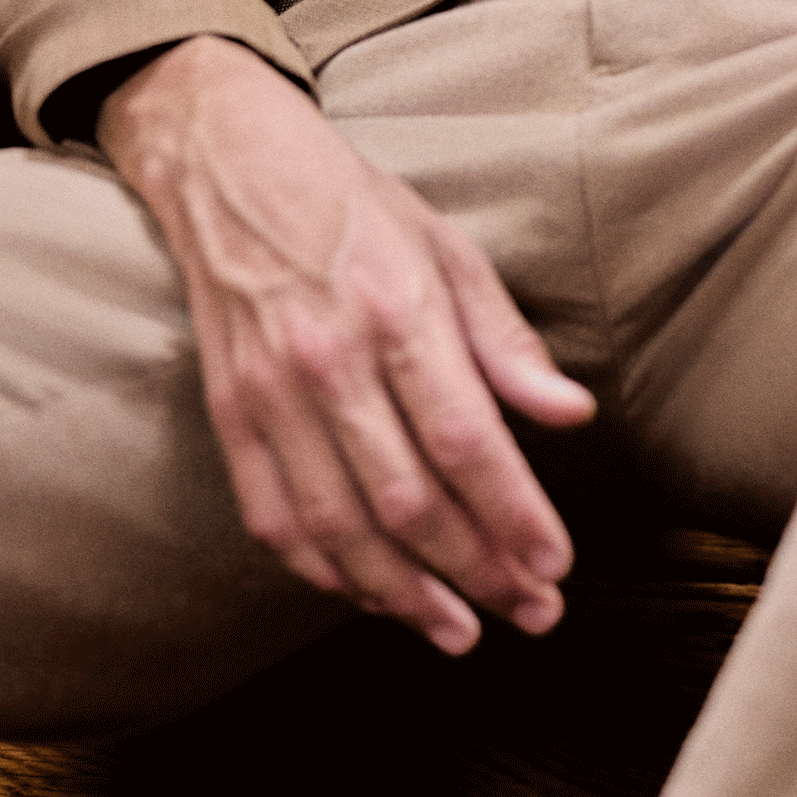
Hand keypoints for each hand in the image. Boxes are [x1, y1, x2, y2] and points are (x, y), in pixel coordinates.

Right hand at [98, 36, 595, 655]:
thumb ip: (506, 340)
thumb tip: (569, 414)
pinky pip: (276, 519)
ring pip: (342, 527)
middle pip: (410, 499)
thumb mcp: (447, 247)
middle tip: (531, 611)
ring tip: (460, 630)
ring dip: (406, 594)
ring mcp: (270, 392)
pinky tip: (374, 595)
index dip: (514, 516)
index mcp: (396, 307)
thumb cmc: (353, 206)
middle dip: (478, 570)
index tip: (555, 564)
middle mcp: (330, 358)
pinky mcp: (229, 415)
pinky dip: (327, 572)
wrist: (227, 166)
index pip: (465, 440)